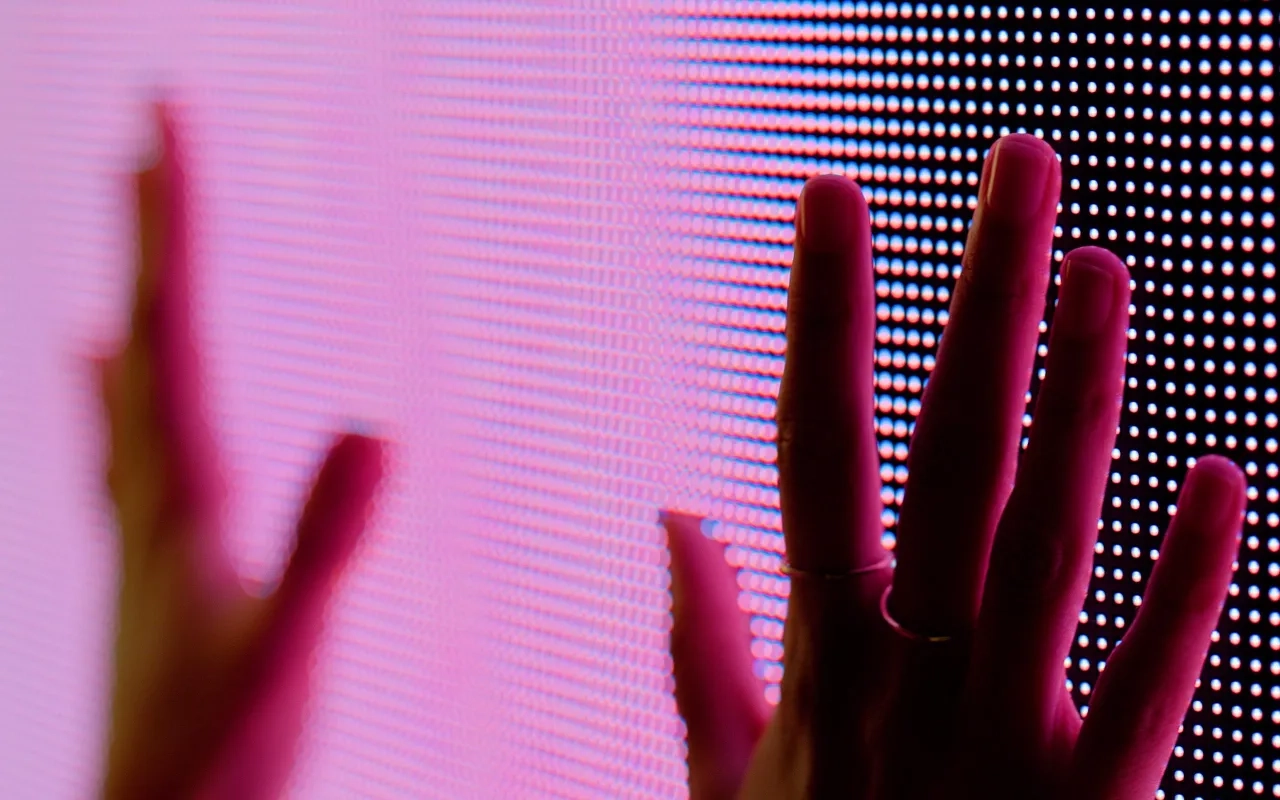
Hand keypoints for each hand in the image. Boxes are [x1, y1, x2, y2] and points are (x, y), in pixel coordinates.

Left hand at [97, 102, 386, 799]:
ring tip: (123, 225)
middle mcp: (153, 502)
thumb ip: (330, 544)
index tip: (167, 121)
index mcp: (189, 503)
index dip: (175, 225)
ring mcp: (144, 535)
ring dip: (137, 295)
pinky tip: (91, 367)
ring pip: (133, 386)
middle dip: (154, 231)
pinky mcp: (152, 567)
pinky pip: (123, 451)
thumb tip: (375, 421)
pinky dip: (108, 392)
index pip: (180, 334)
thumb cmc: (223, 763)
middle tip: (152, 133)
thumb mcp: (292, 654)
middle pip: (149, 337)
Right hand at [664, 134, 1247, 799]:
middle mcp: (910, 669)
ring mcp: (1003, 732)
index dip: (825, 314)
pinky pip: (1146, 683)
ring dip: (1080, 397)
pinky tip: (1219, 477)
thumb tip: (672, 513)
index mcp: (823, 648)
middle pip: (949, 452)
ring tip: (1105, 269)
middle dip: (983, 299)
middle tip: (1019, 166)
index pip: (815, 443)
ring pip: (1046, 537)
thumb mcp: (725, 762)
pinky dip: (1184, 582)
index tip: (833, 198)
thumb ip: (701, 635)